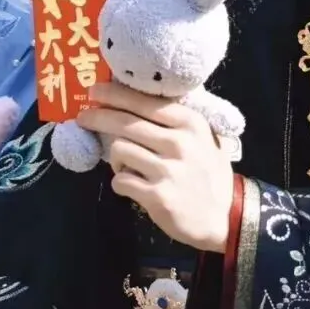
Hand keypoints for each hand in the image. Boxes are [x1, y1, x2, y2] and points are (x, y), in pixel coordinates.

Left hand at [77, 81, 234, 251]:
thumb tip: (132, 103)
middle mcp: (179, 142)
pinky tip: (132, 185)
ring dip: (116, 158)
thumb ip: (174, 122)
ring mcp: (168, 170)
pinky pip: (121, 180)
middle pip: (125, 123)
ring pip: (119, 150)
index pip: (144, 102)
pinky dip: (120, 182)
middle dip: (98, 118)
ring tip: (126, 165)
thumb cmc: (209, 174)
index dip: (115, 95)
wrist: (226, 217)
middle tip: (83, 118)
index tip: (95, 92)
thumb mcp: (203, 139)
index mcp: (190, 123)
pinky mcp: (157, 195)